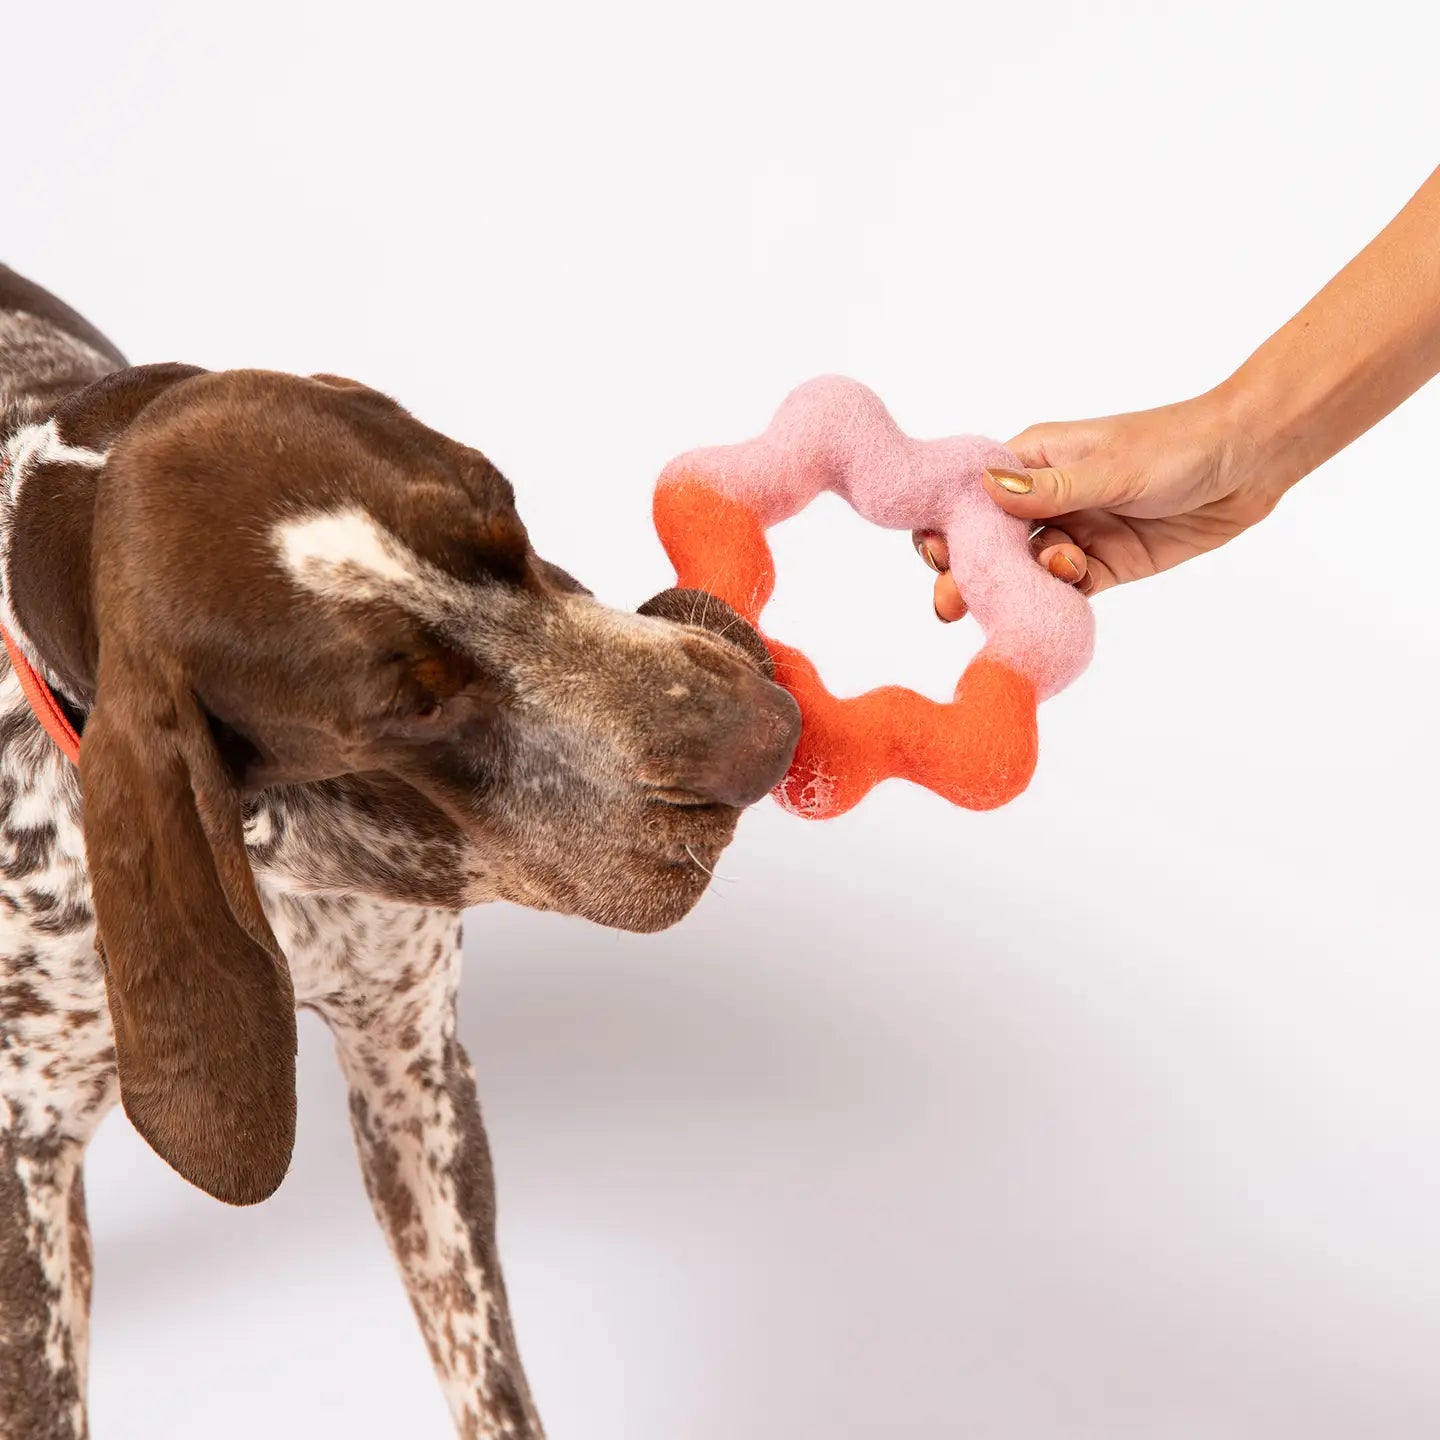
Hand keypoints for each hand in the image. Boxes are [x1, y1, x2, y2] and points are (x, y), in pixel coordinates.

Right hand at [914, 389, 1286, 616]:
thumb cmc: (1179, 444)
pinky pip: (1066, 589)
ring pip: (1024, 572)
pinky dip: (1057, 599)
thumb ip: (1051, 491)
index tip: (936, 553)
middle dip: (969, 572)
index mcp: (1034, 461)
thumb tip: (987, 489)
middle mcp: (1045, 498)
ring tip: (1025, 599)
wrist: (1251, 461)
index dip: (947, 525)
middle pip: (990, 542)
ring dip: (1017, 589)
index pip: (972, 495)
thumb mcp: (1113, 466)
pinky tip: (1061, 598)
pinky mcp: (1103, 564)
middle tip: (953, 605)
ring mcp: (1074, 532)